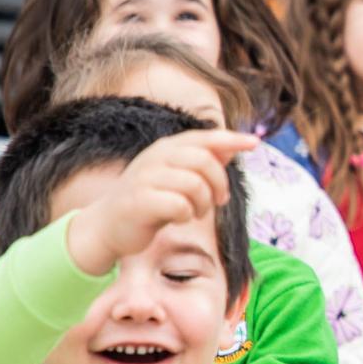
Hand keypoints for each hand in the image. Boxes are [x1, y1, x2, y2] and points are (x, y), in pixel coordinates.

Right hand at [65, 129, 257, 275]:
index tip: (254, 143)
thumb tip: (231, 148)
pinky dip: (187, 215)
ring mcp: (145, 178)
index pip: (204, 137)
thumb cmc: (148, 202)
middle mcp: (155, 157)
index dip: (231, 139)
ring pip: (194, 184)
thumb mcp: (176, 178)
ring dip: (203, 203)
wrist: (108, 226)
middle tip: (219, 201)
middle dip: (219, 183)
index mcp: (165, 148)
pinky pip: (180, 205)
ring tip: (196, 212)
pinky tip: (179, 219)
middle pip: (204, 160)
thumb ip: (201, 163)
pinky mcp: (139, 201)